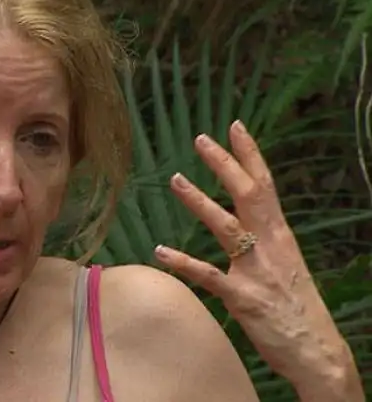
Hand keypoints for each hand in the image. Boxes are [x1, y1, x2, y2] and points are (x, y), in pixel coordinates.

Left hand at [153, 121, 359, 392]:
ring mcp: (256, 271)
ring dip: (199, 201)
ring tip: (175, 180)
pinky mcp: (243, 298)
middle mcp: (270, 246)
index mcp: (280, 236)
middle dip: (225, 164)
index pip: (265, 186)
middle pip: (248, 195)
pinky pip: (208, 276)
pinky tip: (161, 251)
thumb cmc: (297, 307)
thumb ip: (265, 240)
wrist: (317, 352)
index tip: (235, 127)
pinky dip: (184, 262)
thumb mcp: (285, 264)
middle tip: (200, 139)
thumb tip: (247, 220)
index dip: (249, 155)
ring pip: (226, 226)